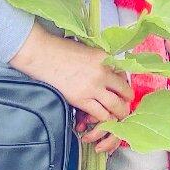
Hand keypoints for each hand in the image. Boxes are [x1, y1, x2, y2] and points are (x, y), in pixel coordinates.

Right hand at [10, 24, 132, 151]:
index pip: (124, 75)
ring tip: (118, 116)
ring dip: (120, 113)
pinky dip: (104, 119)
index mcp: (105, 58)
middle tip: (126, 106)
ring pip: (116, 105)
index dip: (125, 84)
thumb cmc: (61, 50)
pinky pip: (100, 114)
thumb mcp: (88, 50)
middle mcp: (103, 73)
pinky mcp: (81, 99)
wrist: (42, 54)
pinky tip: (102, 119)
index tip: (123, 90)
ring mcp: (93, 87)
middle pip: (125, 91)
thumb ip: (100, 61)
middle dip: (127, 101)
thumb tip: (108, 72)